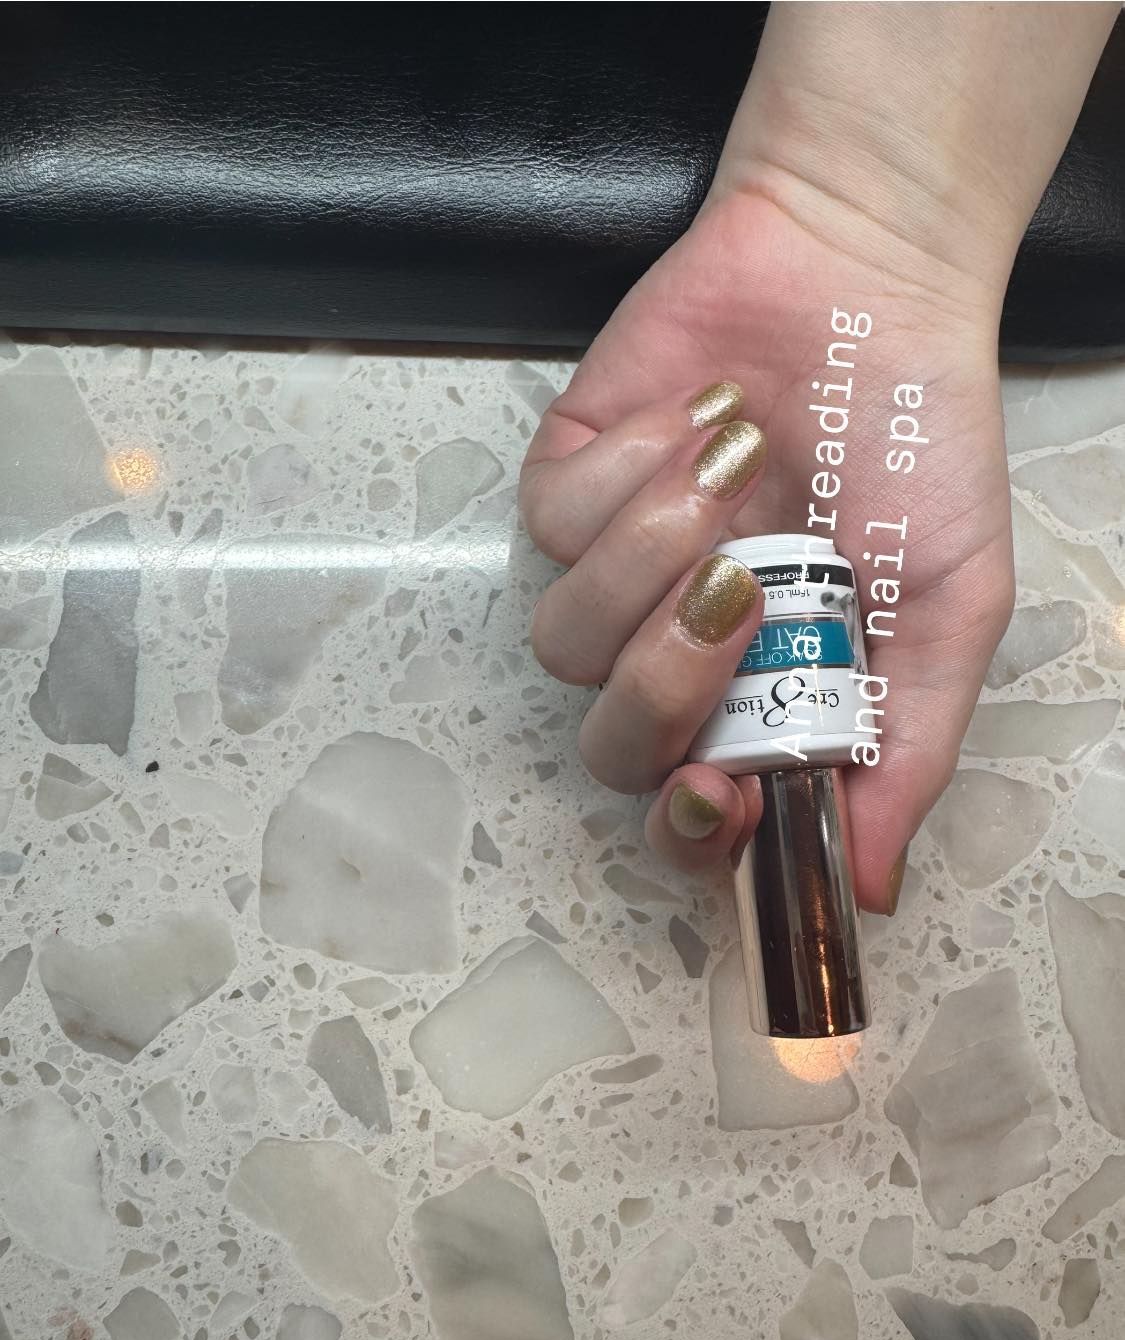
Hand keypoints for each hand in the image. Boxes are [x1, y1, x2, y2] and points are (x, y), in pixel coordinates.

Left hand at [519, 184, 1012, 914]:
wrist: (866, 279)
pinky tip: (702, 420)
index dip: (691, 827)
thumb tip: (869, 885)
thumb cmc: (916, 443)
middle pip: (610, 742)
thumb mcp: (951, 606)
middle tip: (740, 590)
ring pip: (564, 638)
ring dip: (650, 557)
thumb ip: (907, 744)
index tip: (723, 788)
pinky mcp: (566, 481)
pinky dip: (631, 470)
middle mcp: (676, 647)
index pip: (688, 812)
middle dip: (665, 680)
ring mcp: (613, 568)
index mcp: (762, 695)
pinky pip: (553, 521)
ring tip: (737, 471)